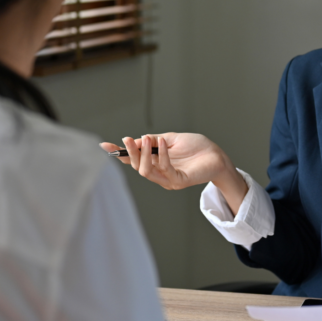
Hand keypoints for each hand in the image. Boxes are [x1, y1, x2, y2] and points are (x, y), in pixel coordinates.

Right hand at [99, 133, 248, 212]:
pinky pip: (165, 170)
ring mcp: (169, 180)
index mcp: (156, 165)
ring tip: (147, 138)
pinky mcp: (179, 182)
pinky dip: (161, 156)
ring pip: (146, 172)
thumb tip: (136, 140)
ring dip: (143, 154)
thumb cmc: (197, 148)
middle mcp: (159, 175)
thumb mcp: (171, 139)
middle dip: (131, 153)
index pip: (133, 162)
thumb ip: (155, 141)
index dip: (119, 154)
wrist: (217, 156)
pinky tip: (163, 143)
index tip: (104, 145)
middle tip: (129, 139)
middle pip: (137, 167)